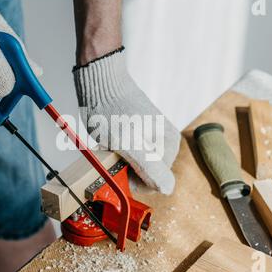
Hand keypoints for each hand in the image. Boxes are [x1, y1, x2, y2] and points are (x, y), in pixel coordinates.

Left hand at [74, 49, 180, 194]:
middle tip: (112, 151)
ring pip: (137, 162)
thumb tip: (168, 190)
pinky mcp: (142, 129)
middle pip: (146, 173)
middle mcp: (166, 141)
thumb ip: (149, 168)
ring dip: (121, 158)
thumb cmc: (112, 111)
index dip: (132, 181)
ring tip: (111, 142)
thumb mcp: (129, 144)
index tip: (117, 166)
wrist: (102, 81)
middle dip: (126, 168)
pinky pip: (131, 150)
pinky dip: (119, 148)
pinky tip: (111, 137)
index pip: (154, 183)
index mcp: (169, 146)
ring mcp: (154, 134)